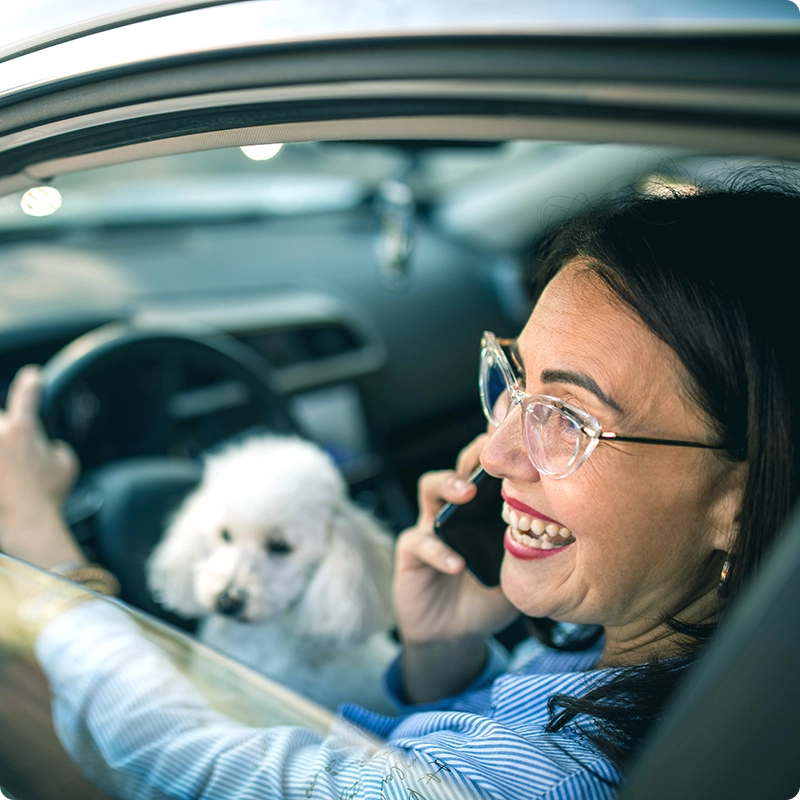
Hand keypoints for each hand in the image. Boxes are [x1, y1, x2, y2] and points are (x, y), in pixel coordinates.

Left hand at [0, 366, 82, 568]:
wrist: (23, 527)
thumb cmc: (48, 497)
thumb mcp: (66, 466)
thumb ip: (55, 447)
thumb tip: (47, 447)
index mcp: (21, 429)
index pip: (27, 392)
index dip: (32, 382)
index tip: (33, 376)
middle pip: (0, 417)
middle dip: (8, 428)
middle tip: (19, 452)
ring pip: (0, 437)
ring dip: (8, 449)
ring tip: (14, 468)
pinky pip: (1, 465)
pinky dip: (5, 470)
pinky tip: (9, 477)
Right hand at [393, 434, 516, 645]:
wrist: (456, 635)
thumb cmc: (489, 597)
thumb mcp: (519, 572)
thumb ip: (534, 550)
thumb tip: (566, 529)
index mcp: (484, 509)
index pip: (492, 471)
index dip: (504, 455)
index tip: (524, 447)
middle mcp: (457, 510)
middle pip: (461, 467)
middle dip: (475, 457)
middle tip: (493, 460)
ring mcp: (431, 526)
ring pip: (430, 487)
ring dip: (449, 485)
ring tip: (468, 494)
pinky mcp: (411, 551)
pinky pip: (420, 542)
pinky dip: (439, 551)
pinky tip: (457, 564)